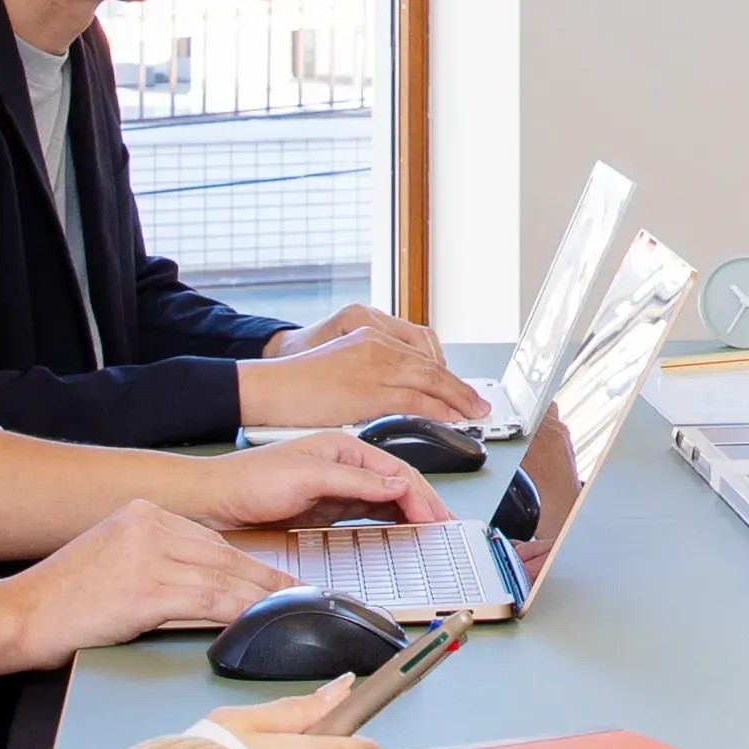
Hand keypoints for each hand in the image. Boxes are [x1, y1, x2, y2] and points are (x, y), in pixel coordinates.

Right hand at [4, 497, 285, 653]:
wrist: (21, 615)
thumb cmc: (64, 599)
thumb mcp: (115, 559)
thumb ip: (160, 559)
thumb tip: (212, 582)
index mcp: (142, 513)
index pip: (211, 539)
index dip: (249, 562)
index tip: (276, 577)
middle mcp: (148, 525)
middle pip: (224, 554)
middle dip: (265, 578)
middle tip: (299, 593)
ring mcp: (147, 555)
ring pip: (223, 577)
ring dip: (261, 598)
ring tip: (289, 609)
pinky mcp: (146, 589)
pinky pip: (208, 601)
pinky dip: (238, 613)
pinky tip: (257, 622)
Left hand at [136, 427, 450, 530]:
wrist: (213, 500)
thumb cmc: (250, 479)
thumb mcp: (307, 477)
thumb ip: (356, 480)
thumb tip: (397, 484)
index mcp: (344, 446)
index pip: (397, 470)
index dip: (421, 494)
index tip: (436, 518)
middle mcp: (345, 465)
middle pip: (397, 485)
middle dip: (424, 504)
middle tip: (444, 529)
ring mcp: (337, 488)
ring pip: (385, 502)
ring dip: (410, 515)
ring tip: (431, 533)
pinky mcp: (326, 509)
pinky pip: (367, 516)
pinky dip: (388, 525)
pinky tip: (399, 534)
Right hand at [243, 308, 483, 427]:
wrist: (269, 387)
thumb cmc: (299, 382)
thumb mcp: (342, 363)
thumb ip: (372, 370)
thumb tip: (399, 389)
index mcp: (369, 329)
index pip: (420, 347)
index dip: (445, 369)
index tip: (458, 386)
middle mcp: (375, 340)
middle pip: (430, 362)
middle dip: (458, 386)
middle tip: (478, 403)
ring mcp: (373, 363)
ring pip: (428, 379)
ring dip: (457, 398)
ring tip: (474, 413)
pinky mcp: (368, 389)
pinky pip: (413, 399)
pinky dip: (437, 409)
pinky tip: (450, 418)